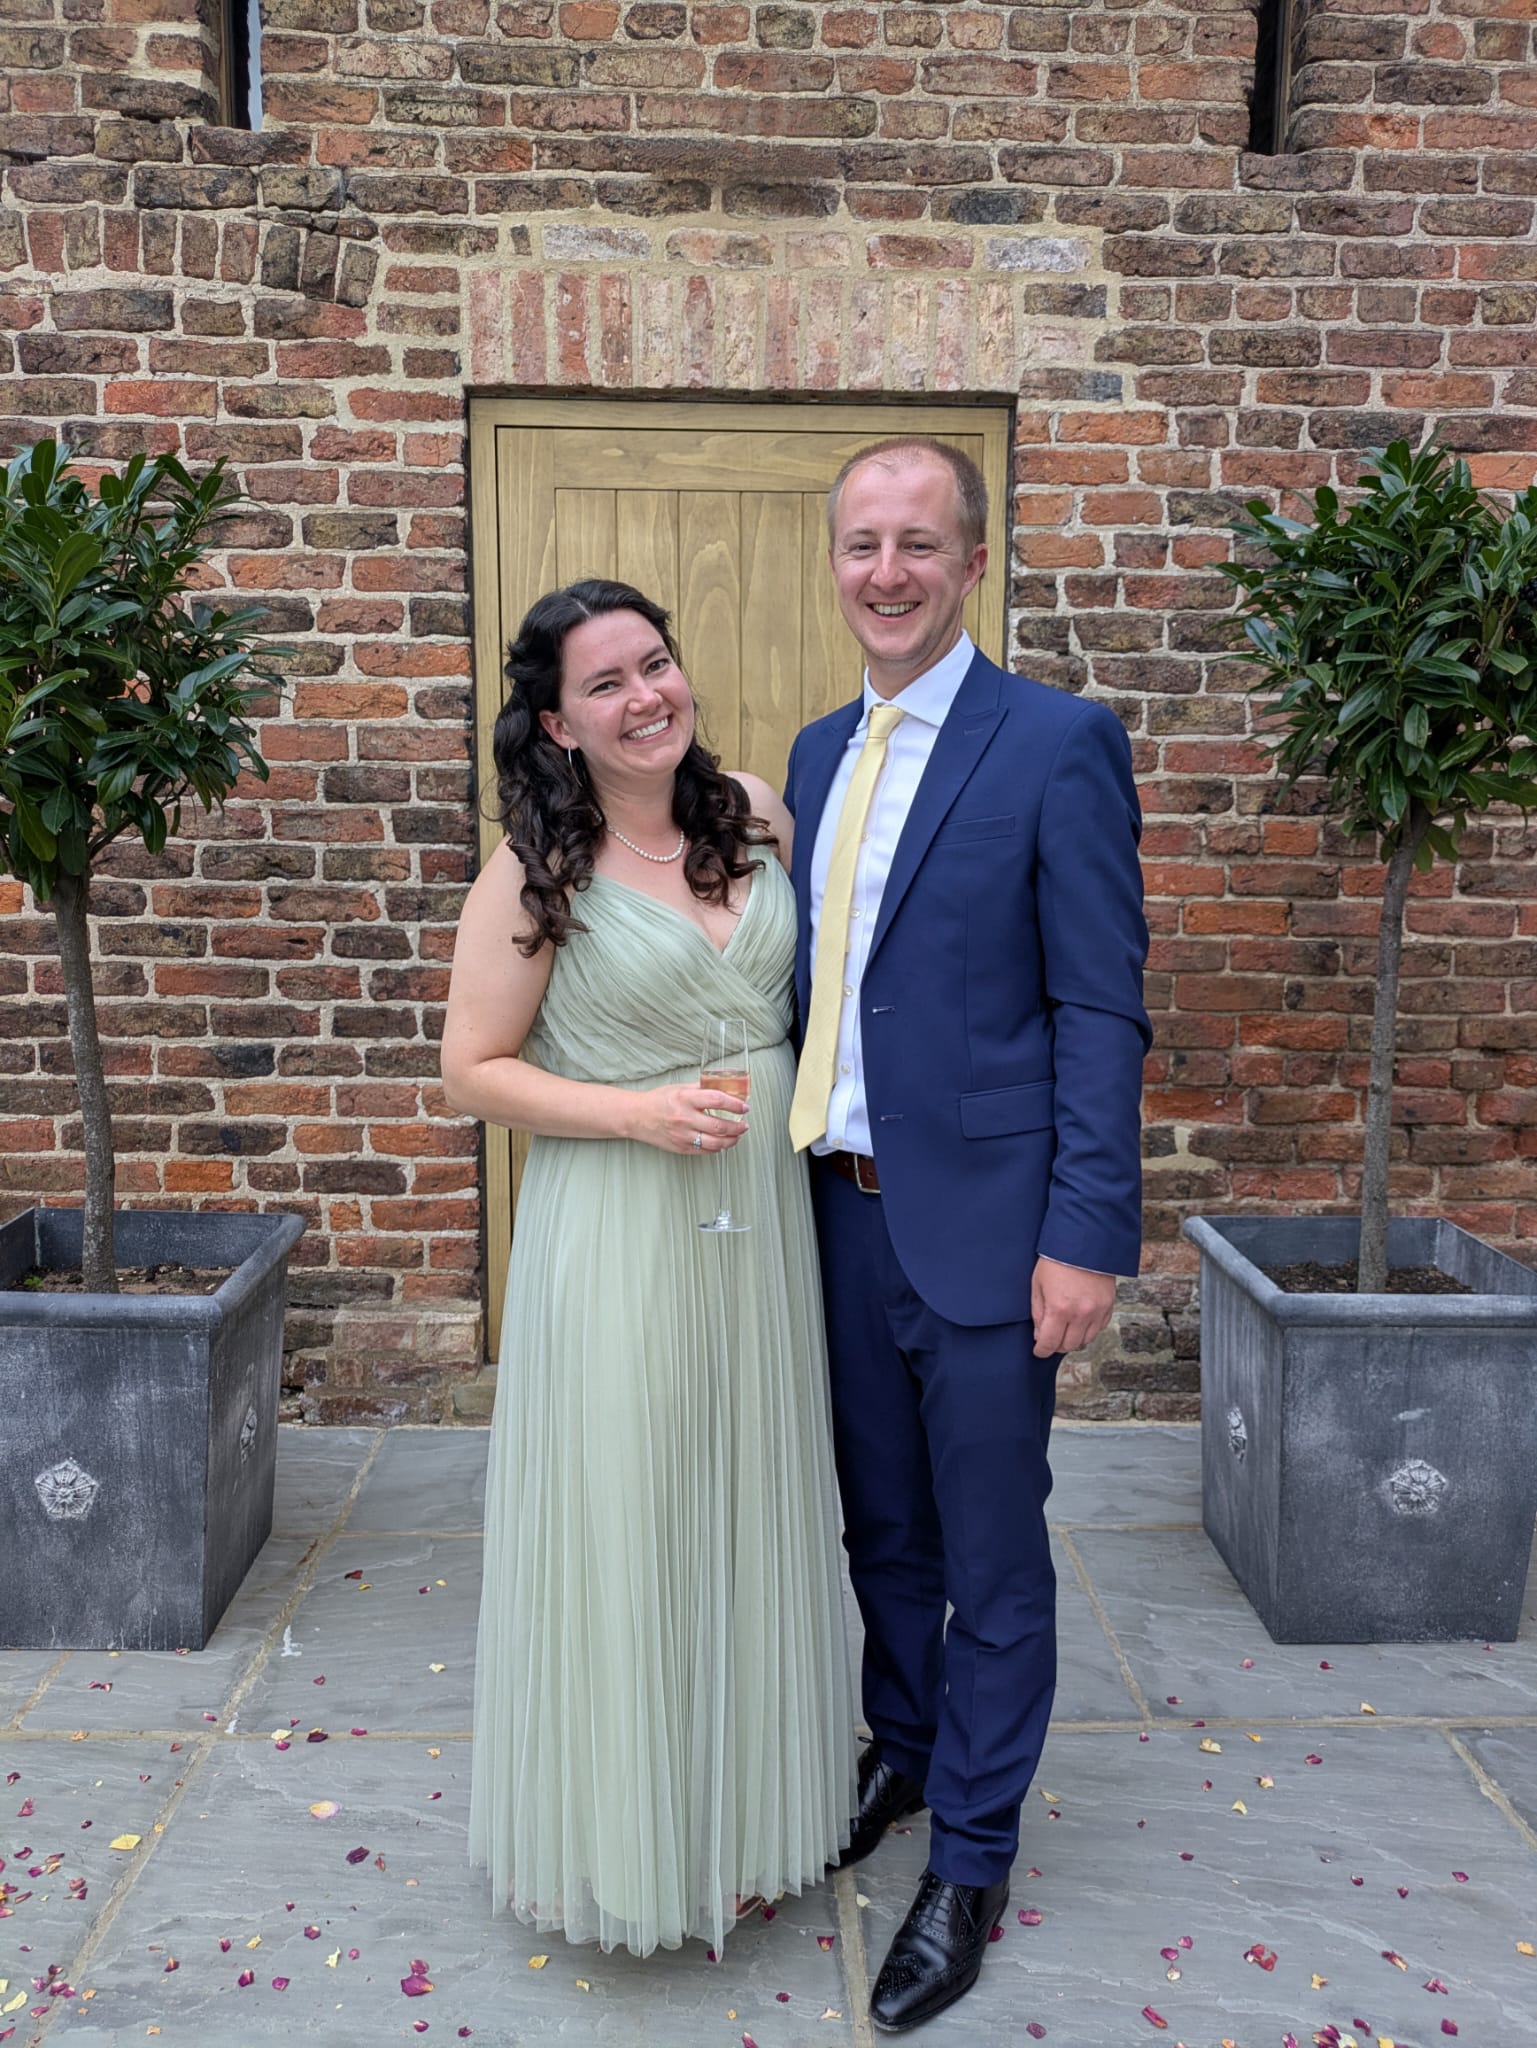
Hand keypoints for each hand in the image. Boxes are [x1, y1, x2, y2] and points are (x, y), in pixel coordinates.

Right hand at [627, 1084, 748, 1154]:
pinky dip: (718, 1148)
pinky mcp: (681, 1148)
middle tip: (744, 1125)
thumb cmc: (658, 1101)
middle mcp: (685, 1118)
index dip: (735, 1105)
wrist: (637, 1117)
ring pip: (715, 1143)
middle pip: (719, 1125)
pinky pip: (705, 1151)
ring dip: (731, 1140)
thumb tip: (724, 1089)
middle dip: (737, 1127)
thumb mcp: (680, 1088)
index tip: (744, 1107)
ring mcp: (683, 1135)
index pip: (717, 1100)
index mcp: (686, 1098)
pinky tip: (722, 1143)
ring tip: (737, 1136)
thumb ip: (701, 1089)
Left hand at [1030, 1256, 1115, 1358]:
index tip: (1039, 1351)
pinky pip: (1099, 1328)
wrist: (1084, 1241)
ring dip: (1074, 1338)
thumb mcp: (1038, 1285)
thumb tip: (1040, 1334)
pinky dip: (1088, 1329)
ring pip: (1086, 1340)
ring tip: (1065, 1329)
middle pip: (1069, 1345)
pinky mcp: (1108, 1305)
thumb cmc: (1056, 1260)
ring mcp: (1097, 1311)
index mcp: (1059, 1308)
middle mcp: (1081, 1314)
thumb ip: (1038, 1313)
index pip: (1050, 1343)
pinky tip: (1080, 1320)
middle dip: (1057, 1345)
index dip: (1042, 1350)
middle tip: (1051, 1338)